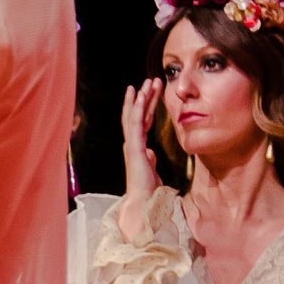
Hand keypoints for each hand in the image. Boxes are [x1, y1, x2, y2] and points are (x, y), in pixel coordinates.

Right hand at [116, 77, 162, 240]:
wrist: (142, 202)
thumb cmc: (148, 191)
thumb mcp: (152, 171)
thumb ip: (150, 161)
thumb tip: (151, 154)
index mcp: (138, 148)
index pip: (142, 122)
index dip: (146, 106)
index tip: (151, 92)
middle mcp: (132, 143)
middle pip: (137, 114)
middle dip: (144, 97)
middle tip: (152, 80)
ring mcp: (132, 144)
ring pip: (135, 115)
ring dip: (141, 98)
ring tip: (148, 82)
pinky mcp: (134, 147)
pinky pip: (135, 123)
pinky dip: (136, 108)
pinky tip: (140, 96)